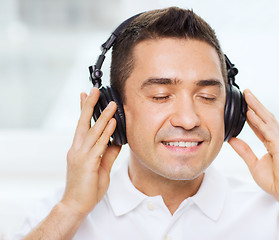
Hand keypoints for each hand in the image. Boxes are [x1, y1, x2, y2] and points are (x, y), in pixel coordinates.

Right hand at [61, 87, 120, 215]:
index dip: (84, 110)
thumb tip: (117, 140)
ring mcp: (81, 155)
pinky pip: (99, 145)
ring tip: (112, 104)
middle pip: (83, 123)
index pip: (81, 125)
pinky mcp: (87, 163)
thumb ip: (108, 153)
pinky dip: (106, 133)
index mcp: (78, 149)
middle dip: (89, 105)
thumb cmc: (87, 187)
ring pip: (92, 131)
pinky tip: (113, 123)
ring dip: (103, 116)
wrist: (76, 205)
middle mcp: (77, 149)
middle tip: (94, 90)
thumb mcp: (100, 167)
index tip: (85, 95)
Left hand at [228, 89, 278, 202]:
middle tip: (246, 92)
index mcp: (274, 142)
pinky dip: (259, 121)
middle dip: (255, 104)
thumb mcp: (254, 164)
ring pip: (268, 120)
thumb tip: (232, 139)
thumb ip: (244, 151)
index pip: (261, 124)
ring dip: (257, 107)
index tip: (244, 104)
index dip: (252, 113)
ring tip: (247, 96)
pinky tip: (250, 113)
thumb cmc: (275, 181)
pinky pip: (268, 131)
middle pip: (266, 117)